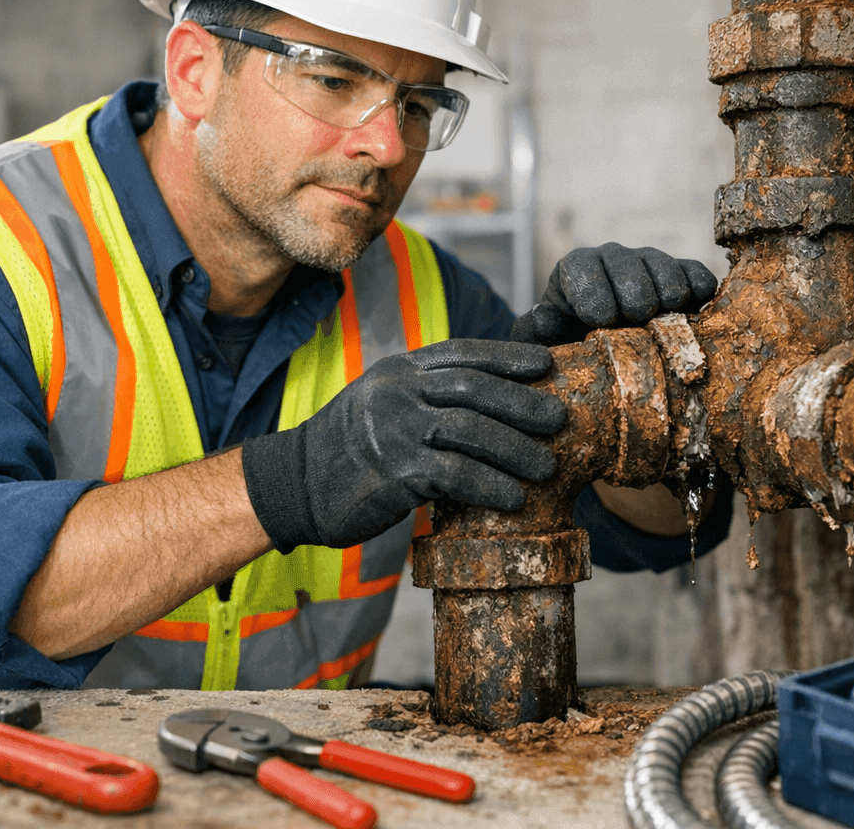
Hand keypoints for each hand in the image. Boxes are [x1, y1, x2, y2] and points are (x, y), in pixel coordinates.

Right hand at [239, 339, 566, 549]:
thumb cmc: (347, 449)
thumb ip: (425, 395)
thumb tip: (487, 399)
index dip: (507, 356)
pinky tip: (514, 499)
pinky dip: (490, 485)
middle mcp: (397, 392)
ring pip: (471, 430)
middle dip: (522, 403)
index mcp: (399, 370)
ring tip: (547, 467)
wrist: (294, 484)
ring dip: (516, 449)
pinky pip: (455, 475)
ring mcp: (394, 429)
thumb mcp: (381, 403)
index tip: (546, 363)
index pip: (462, 354)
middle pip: (474, 388)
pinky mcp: (394, 470)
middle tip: (558, 419)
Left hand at [512, 242, 717, 346]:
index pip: (583, 268)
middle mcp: (613, 259)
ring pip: (665, 268)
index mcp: (575, 269)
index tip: (601, 321)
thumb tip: (543, 317)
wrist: (600, 345)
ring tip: (664, 319)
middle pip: (628, 266)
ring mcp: (649, 264)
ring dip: (668, 295)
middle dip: (634, 297)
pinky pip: (696, 274)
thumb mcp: (541, 341)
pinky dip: (701, 292)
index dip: (594, 293)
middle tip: (636, 321)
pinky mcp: (682, 276)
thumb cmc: (567, 343)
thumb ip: (535, 330)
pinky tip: (697, 313)